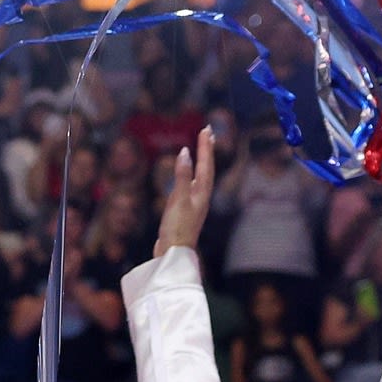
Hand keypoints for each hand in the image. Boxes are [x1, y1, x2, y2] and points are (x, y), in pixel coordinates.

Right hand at [156, 125, 214, 256]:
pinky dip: (190, 174)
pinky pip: (191, 185)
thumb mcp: (178, 199)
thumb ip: (182, 176)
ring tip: (201, 149)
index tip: (206, 129)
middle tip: (207, 132)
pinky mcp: (185, 210)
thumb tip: (185, 153)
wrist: (174, 252)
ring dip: (201, 161)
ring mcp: (194, 203)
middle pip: (206, 169)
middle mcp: (201, 196)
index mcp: (202, 192)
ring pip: (200, 176)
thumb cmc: (177, 227)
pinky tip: (186, 176)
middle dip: (207, 151)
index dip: (205, 147)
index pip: (206, 164)